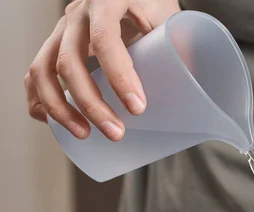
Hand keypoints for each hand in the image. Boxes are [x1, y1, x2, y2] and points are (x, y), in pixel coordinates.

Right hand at [24, 0, 180, 139]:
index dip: (119, 77)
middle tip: (116, 133)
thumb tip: (196, 89)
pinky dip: (39, 100)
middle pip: (69, 62)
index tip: (137, 108)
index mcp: (107, 1)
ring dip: (61, 109)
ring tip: (84, 134)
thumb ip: (180, 46)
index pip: (105, 40)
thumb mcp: (168, 16)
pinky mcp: (54, 44)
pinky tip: (55, 122)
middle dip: (91, 104)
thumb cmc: (150, 2)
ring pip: (42, 71)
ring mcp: (60, 30)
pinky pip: (35, 73)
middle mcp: (77, 14)